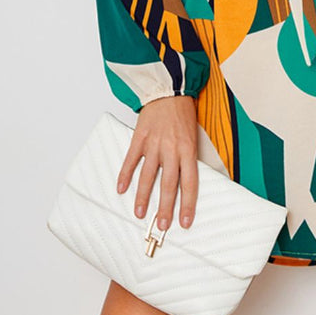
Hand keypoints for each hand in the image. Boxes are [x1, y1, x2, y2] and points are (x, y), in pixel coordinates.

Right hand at [116, 95, 198, 231]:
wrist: (169, 89)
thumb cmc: (183, 112)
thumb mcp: (194, 135)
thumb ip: (189, 157)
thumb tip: (186, 182)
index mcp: (188, 149)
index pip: (190, 182)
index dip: (187, 204)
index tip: (185, 222)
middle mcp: (172, 149)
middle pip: (169, 184)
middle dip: (165, 208)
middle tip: (162, 226)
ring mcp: (154, 144)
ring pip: (149, 175)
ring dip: (143, 197)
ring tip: (140, 214)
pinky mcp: (140, 137)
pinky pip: (131, 159)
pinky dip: (125, 174)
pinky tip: (121, 188)